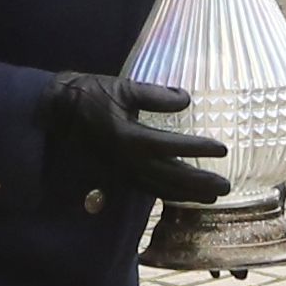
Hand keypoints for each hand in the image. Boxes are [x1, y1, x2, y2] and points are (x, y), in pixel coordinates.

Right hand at [41, 73, 232, 207]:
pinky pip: (145, 188)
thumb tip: (185, 99)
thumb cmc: (92, 94)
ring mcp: (121, 170)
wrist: (60, 111)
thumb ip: (155, 94)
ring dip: (186, 195)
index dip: (198, 148)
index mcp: (129, 137)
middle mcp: (127, 160)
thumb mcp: (123, 87)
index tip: (222, 149)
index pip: (171, 146)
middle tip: (225, 187)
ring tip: (212, 198)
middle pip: (169, 177)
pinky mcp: (117, 174)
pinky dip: (166, 194)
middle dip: (198, 184)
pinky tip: (181, 196)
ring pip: (158, 188)